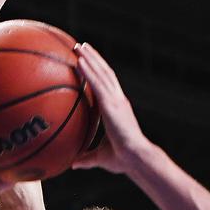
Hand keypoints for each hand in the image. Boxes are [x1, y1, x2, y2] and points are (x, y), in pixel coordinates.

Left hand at [72, 43, 147, 173]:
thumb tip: (73, 164)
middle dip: (94, 58)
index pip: (108, 86)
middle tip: (81, 46)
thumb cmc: (122, 160)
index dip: (99, 72)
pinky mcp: (112, 104)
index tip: (89, 63)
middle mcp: (118, 100)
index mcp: (118, 109)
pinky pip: (97, 84)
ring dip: (90, 58)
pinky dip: (88, 71)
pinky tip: (79, 61)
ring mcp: (116, 100)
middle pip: (105, 73)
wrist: (135, 158)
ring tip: (78, 46)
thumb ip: (87, 158)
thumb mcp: (101, 157)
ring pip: (102, 73)